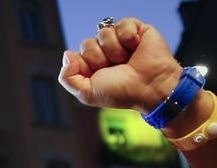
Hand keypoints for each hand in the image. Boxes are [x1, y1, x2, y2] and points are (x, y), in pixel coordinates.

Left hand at [58, 18, 181, 112]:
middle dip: (100, 59)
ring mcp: (118, 40)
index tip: (99, 75)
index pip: (76, 56)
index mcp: (92, 66)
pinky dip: (128, 38)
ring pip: (103, 33)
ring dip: (115, 51)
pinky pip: (121, 24)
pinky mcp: (134, 30)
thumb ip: (68, 78)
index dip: (85, 65)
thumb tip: (67, 55)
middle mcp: (104, 52)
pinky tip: (135, 48)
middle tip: (115, 69)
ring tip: (127, 60)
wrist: (150, 87)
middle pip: (87, 43)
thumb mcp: (87, 93)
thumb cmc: (122, 93)